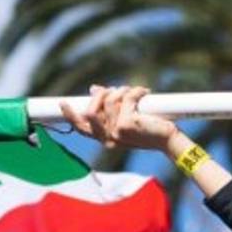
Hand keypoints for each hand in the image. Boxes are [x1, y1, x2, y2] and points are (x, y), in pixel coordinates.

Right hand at [60, 85, 180, 151]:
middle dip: (101, 95)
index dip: (70, 115)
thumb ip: (110, 108)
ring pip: (110, 101)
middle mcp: (109, 138)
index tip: (63, 103)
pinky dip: (136, 91)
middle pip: (90, 112)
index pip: (82, 128)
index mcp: (106, 139)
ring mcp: (117, 132)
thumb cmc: (149, 130)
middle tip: (115, 90)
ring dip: (122, 90)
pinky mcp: (128, 124)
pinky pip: (126, 98)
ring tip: (135, 92)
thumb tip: (94, 89)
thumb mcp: (126, 120)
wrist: (169, 142)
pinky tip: (145, 93)